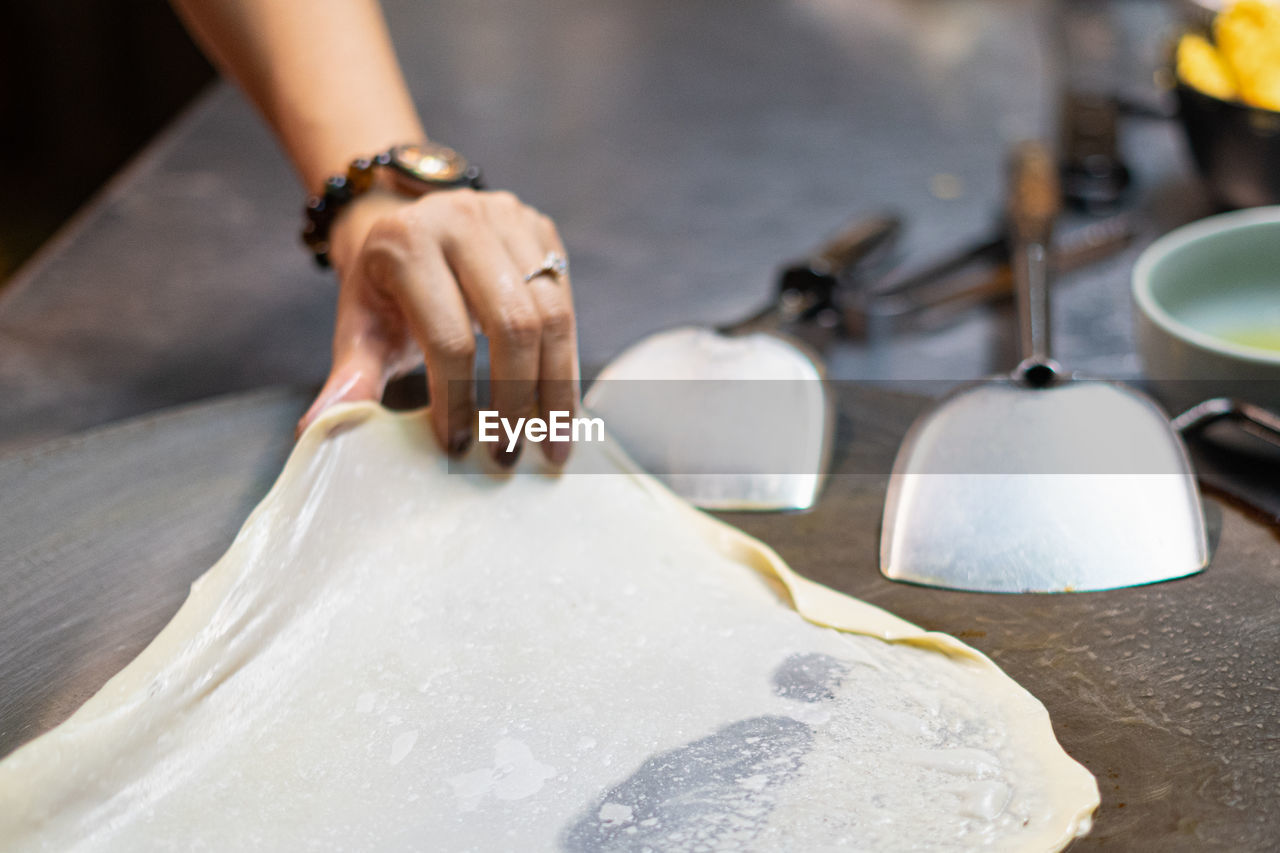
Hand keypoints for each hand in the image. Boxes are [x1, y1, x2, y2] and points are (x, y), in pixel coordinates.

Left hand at [297, 187, 578, 466]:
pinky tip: (560, 405)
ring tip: (551, 443)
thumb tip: (322, 426)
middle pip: (514, 325)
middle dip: (516, 400)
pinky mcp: (542, 232)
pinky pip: (567, 304)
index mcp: (408, 244)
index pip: (448, 337)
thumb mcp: (360, 326)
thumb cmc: (385, 289)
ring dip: (556, 389)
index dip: (457, 399)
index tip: (458, 447)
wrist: (408, 222)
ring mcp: (510, 220)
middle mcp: (463, 220)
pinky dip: (566, 362)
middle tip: (508, 454)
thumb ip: (352, 374)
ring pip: (553, 316)